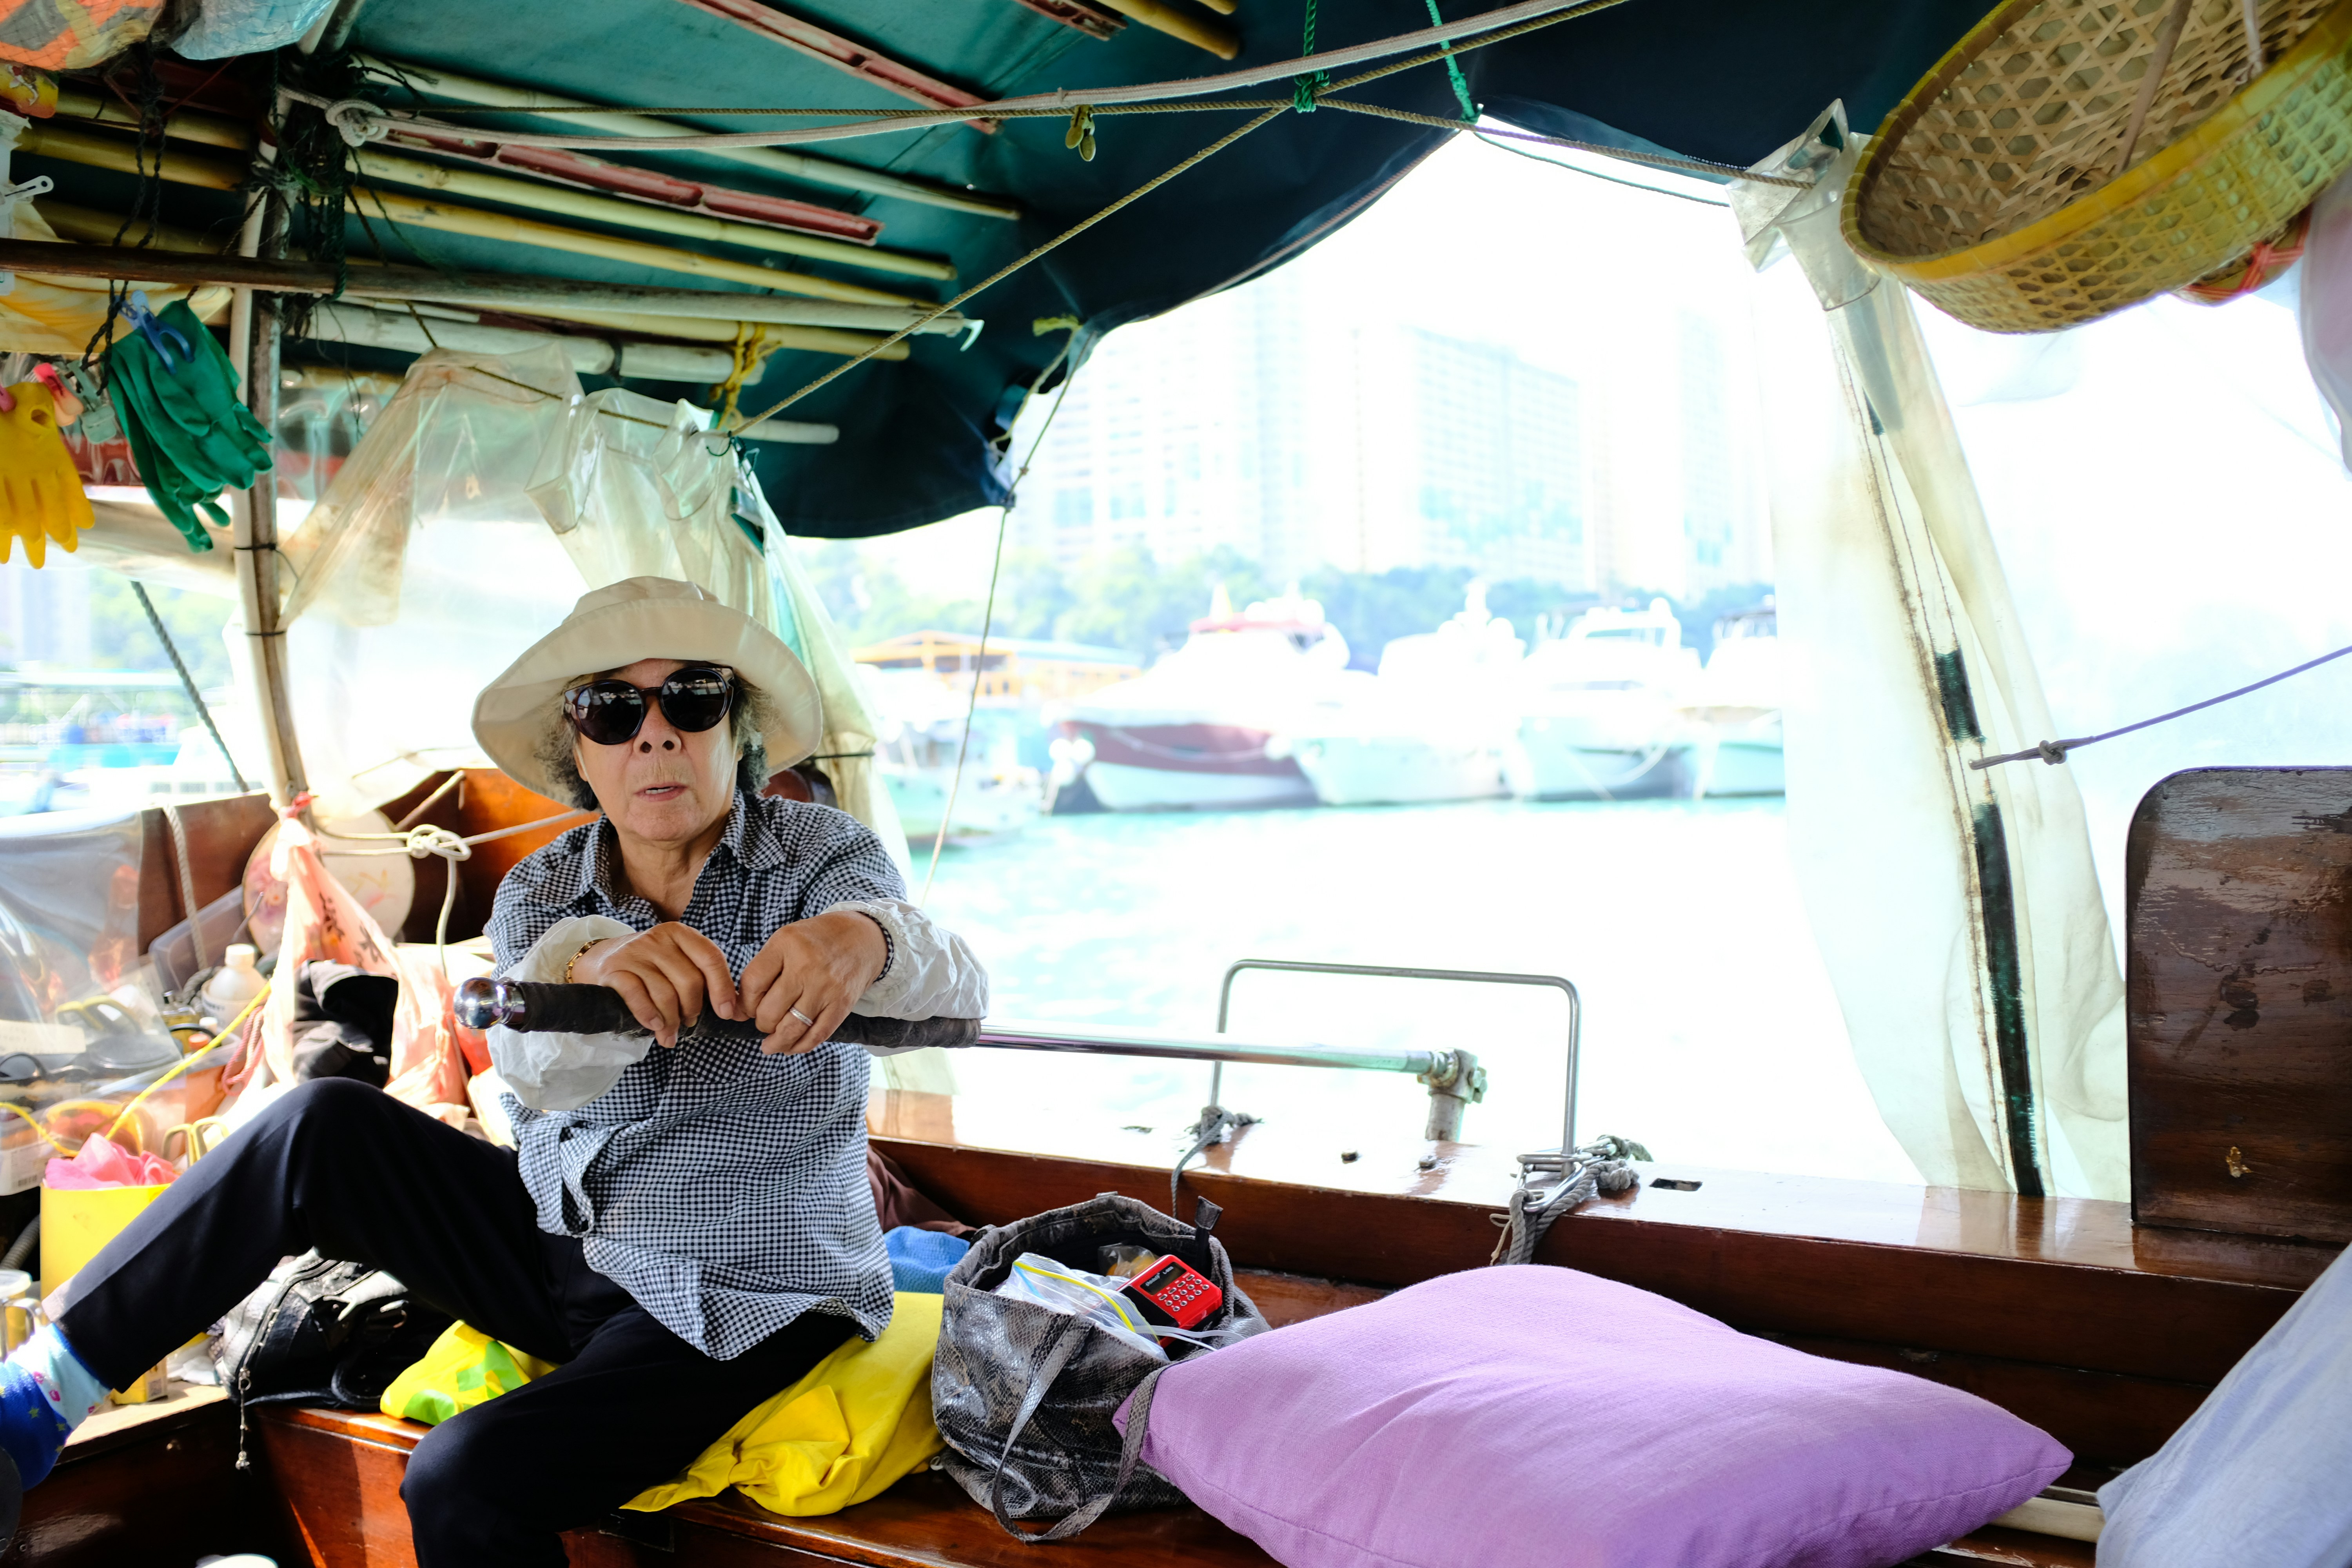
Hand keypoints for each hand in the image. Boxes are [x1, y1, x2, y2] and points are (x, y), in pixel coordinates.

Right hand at [573, 923, 739, 1049]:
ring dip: (671, 1020)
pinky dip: (649, 1016)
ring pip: (665, 993)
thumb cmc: (651, 967)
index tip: (727, 1013)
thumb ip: (703, 980)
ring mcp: (634, 953)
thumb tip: (735, 1011)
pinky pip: (637, 997)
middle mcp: (658, 938)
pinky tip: (654, 1027)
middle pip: (689, 981)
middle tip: (688, 1022)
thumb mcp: (677, 963)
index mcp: (680, 934)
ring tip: (670, 1033)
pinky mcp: (614, 971)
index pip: (711, 958)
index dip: (723, 988)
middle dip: (692, 1009)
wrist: (601, 959)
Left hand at [737, 910, 888, 1055]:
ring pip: (791, 1028)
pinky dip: (800, 1046)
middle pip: (769, 1011)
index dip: (744, 1004)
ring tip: (770, 1045)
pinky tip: (791, 1047)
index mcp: (786, 943)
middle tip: (763, 1022)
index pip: (752, 984)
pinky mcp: (842, 1004)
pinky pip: (817, 1035)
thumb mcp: (786, 939)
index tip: (745, 1009)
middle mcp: (806, 965)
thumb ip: (763, 969)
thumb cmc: (817, 940)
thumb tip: (739, 1010)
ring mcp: (826, 986)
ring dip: (777, 1042)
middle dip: (761, 1023)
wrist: (863, 937)